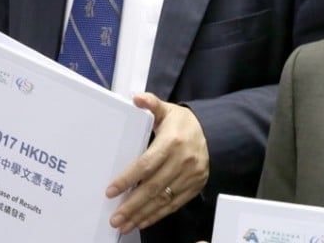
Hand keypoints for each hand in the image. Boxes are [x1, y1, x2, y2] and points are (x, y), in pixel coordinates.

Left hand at [107, 92, 209, 234]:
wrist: (213, 132)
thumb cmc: (182, 123)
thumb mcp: (167, 110)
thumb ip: (151, 104)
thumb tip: (136, 98)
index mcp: (172, 141)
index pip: (146, 164)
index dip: (128, 179)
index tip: (110, 191)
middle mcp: (183, 161)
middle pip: (153, 187)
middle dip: (132, 205)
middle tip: (114, 218)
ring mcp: (190, 176)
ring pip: (163, 200)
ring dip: (142, 214)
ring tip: (123, 225)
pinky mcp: (195, 187)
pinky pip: (174, 205)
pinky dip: (157, 215)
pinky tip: (142, 221)